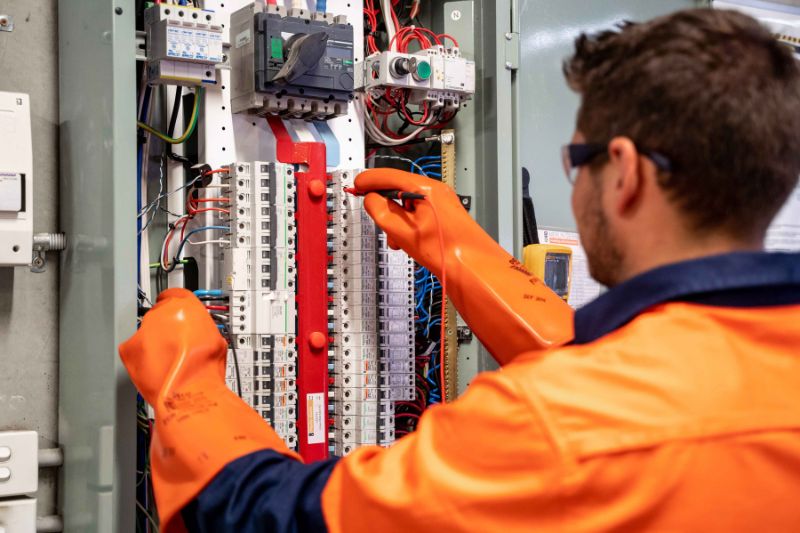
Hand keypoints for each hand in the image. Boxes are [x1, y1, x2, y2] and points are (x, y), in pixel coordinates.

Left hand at [120, 288, 227, 405]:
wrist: (189, 390)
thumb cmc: (204, 368)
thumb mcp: (215, 338)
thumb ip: (201, 327)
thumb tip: (197, 331)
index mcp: (185, 306)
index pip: (176, 295)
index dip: (177, 307)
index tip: (176, 314)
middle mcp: (162, 313)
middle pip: (160, 316)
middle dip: (166, 329)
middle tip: (176, 346)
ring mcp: (143, 330)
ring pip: (146, 333)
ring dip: (153, 344)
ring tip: (167, 362)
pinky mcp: (129, 348)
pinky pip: (133, 349)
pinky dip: (140, 358)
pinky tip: (155, 368)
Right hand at [355, 169, 492, 276]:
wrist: (472, 267)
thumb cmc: (446, 250)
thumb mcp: (402, 231)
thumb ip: (381, 211)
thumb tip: (371, 199)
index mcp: (426, 189)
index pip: (390, 176)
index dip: (370, 180)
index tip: (357, 186)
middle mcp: (436, 191)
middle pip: (399, 190)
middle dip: (385, 206)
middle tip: (374, 217)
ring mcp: (442, 203)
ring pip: (408, 205)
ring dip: (396, 220)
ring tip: (397, 240)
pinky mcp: (444, 215)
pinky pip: (419, 214)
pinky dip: (409, 225)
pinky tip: (408, 242)